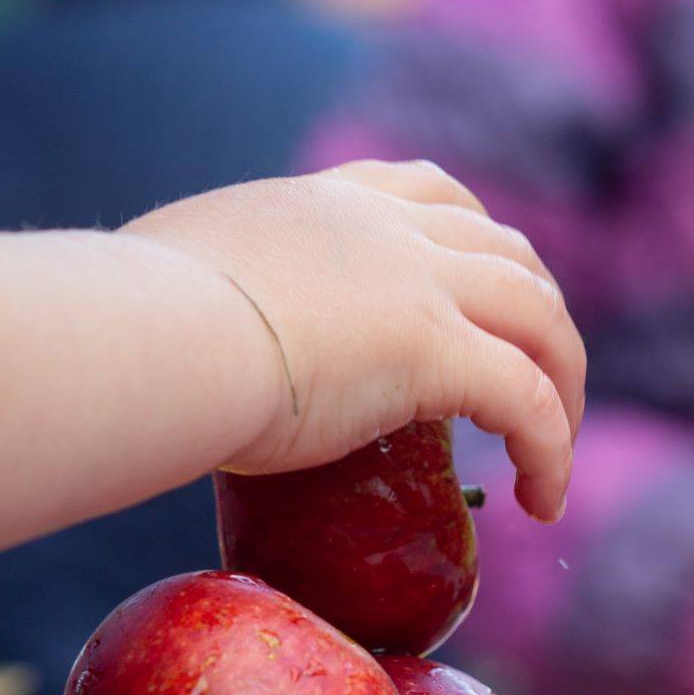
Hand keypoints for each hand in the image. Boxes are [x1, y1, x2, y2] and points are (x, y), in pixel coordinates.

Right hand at [129, 160, 586, 521]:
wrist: (148, 333)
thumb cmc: (129, 318)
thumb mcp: (177, 276)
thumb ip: (200, 292)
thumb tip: (156, 331)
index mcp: (328, 204)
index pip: (431, 193)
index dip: (475, 239)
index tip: (480, 290)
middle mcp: (389, 229)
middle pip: (509, 253)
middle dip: (538, 317)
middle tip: (535, 386)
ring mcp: (420, 285)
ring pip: (541, 319)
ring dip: (563, 383)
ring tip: (552, 451)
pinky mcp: (437, 353)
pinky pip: (529, 402)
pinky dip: (552, 449)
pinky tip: (545, 501)